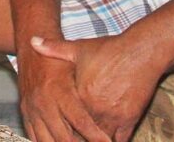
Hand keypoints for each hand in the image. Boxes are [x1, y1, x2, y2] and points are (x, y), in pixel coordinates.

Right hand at [18, 54, 109, 141]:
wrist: (29, 47)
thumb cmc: (57, 59)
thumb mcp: (76, 67)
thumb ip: (90, 89)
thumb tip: (113, 102)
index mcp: (59, 92)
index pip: (81, 121)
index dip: (95, 136)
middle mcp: (44, 103)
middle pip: (63, 138)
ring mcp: (32, 110)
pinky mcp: (25, 113)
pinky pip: (33, 137)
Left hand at [31, 34, 161, 140]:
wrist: (140, 51)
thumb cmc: (109, 49)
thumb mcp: (79, 48)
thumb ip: (54, 49)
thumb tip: (32, 41)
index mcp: (79, 94)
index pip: (65, 119)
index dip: (59, 127)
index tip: (55, 129)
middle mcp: (95, 108)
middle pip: (80, 134)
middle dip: (74, 137)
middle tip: (68, 137)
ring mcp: (113, 116)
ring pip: (99, 140)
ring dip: (93, 140)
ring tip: (86, 139)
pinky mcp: (129, 119)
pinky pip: (120, 140)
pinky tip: (105, 141)